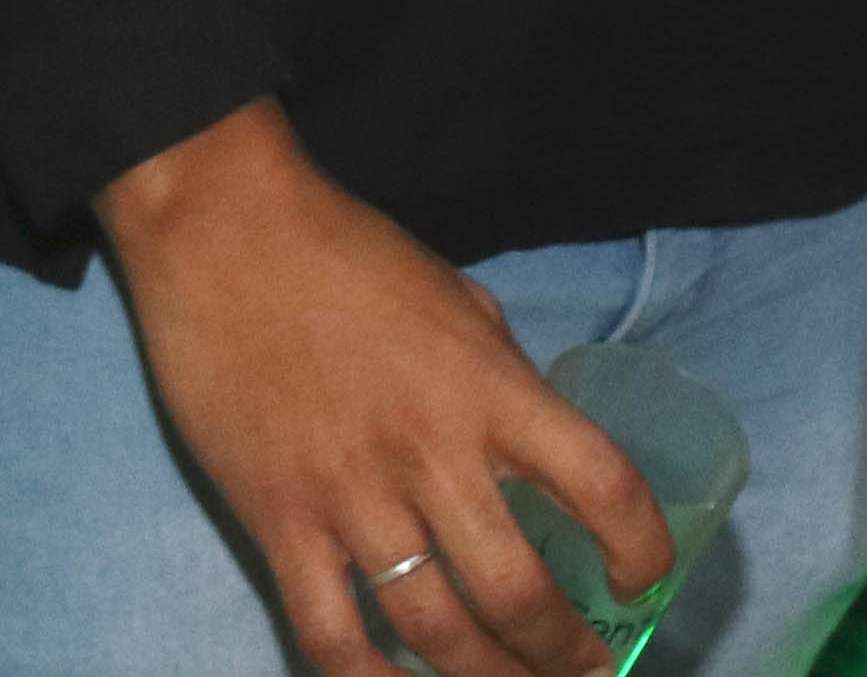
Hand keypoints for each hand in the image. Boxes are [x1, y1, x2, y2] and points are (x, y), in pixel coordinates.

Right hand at [95, 101, 668, 676]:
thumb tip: (536, 456)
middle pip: (519, 590)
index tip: (642, 581)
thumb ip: (503, 381)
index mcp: (491, 388)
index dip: (642, 549)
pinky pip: (330, 635)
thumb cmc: (349, 255)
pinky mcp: (278, 522)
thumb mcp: (460, 301)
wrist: (224, 233)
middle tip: (585, 672)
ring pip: (434, 630)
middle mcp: (432, 452)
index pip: (603, 484)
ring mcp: (351, 496)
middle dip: (564, 652)